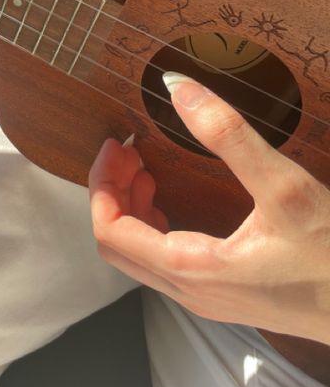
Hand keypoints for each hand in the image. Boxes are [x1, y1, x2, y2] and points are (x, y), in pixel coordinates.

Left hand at [89, 73, 329, 345]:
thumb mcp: (284, 188)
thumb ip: (228, 136)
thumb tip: (179, 87)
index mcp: (190, 270)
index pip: (110, 231)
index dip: (101, 184)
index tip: (116, 144)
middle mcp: (190, 292)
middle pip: (118, 245)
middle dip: (112, 192)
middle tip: (128, 150)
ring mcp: (206, 298)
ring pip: (141, 255)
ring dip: (132, 207)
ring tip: (146, 167)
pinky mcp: (225, 294)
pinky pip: (166, 260)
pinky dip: (155, 222)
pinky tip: (174, 195)